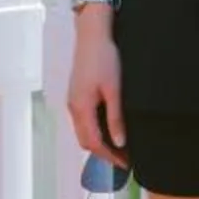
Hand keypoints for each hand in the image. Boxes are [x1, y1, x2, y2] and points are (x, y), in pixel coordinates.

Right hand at [66, 9, 125, 160]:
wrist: (92, 35)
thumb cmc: (104, 58)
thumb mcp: (114, 89)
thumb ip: (115, 118)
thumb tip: (119, 142)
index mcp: (81, 108)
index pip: (94, 143)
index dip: (109, 156)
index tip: (124, 163)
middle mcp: (74, 107)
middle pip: (85, 141)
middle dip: (103, 153)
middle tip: (123, 158)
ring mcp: (73, 101)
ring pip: (83, 131)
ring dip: (98, 142)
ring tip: (119, 146)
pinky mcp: (76, 95)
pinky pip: (83, 120)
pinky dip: (94, 130)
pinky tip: (109, 127)